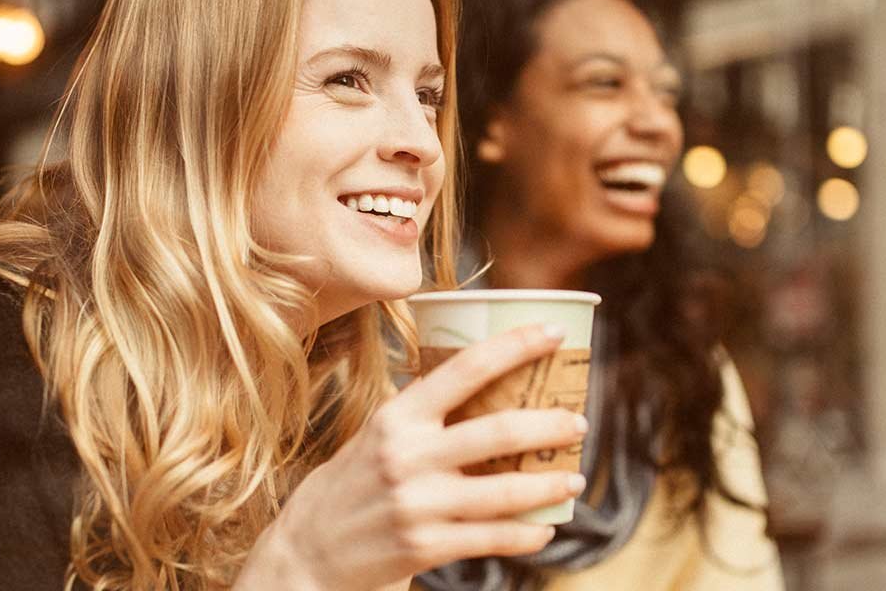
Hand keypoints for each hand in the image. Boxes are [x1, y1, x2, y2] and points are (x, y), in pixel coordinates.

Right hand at [236, 323, 587, 589]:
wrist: (307, 552)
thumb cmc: (349, 486)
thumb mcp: (376, 435)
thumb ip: (421, 413)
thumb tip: (477, 376)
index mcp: (397, 416)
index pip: (464, 368)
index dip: (515, 346)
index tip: (554, 332)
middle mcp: (408, 455)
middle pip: (499, 429)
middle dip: (550, 424)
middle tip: (578, 421)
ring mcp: (418, 503)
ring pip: (505, 490)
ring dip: (549, 484)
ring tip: (575, 477)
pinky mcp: (425, 546)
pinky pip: (492, 538)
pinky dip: (527, 534)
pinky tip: (544, 529)